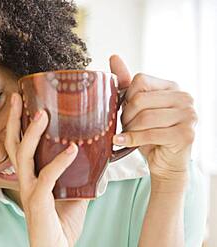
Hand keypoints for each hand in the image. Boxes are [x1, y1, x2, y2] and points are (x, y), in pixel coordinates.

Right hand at [5, 93, 88, 246]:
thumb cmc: (60, 224)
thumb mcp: (72, 195)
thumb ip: (79, 177)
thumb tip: (96, 160)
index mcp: (31, 176)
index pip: (19, 145)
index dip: (18, 124)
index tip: (23, 103)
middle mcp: (25, 179)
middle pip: (12, 144)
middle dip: (13, 119)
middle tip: (18, 97)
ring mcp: (29, 190)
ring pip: (23, 155)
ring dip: (31, 133)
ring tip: (43, 115)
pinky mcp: (37, 201)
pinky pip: (47, 176)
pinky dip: (60, 161)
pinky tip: (73, 150)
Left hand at [110, 55, 196, 188]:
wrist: (165, 163)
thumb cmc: (150, 134)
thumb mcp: (137, 108)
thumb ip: (127, 84)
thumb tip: (114, 57)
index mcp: (172, 87)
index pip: (140, 80)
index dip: (126, 97)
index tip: (125, 110)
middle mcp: (185, 97)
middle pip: (140, 99)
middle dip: (126, 115)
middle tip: (124, 126)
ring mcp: (189, 115)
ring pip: (144, 117)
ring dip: (129, 128)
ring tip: (127, 134)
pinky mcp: (186, 134)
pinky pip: (150, 133)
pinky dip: (131, 139)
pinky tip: (122, 141)